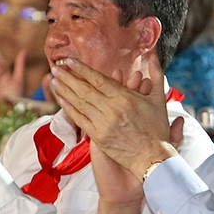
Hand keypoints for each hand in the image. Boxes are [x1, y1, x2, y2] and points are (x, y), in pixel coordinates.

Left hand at [49, 55, 178, 176]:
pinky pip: (79, 119)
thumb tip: (152, 55)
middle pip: (85, 90)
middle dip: (68, 77)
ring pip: (79, 103)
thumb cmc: (156, 129)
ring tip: (54, 80)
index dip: (82, 69)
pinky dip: (69, 108)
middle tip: (56, 68)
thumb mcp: (159, 99)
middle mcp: (112, 109)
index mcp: (126, 98)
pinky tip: (61, 99)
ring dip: (65, 90)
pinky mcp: (98, 137)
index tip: (70, 61)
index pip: (98, 79)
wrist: (153, 158)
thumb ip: (156, 74)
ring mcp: (103, 124)